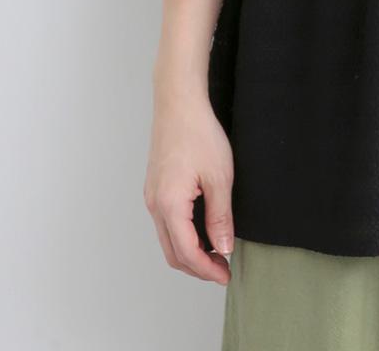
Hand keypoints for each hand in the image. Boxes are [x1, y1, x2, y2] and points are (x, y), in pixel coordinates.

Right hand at [144, 89, 234, 284]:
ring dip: (190, 253)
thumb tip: (223, 248)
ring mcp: (152, 197)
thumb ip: (220, 216)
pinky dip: (183, 236)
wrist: (178, 104)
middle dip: (198, 267)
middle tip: (223, 269)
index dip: (207, 269)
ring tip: (216, 252)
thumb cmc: (199, 134)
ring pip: (168, 240)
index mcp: (169, 205)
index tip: (226, 275)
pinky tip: (203, 230)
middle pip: (173, 253)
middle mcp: (154, 205)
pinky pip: (166, 223)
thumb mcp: (220, 177)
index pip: (187, 253)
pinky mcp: (155, 188)